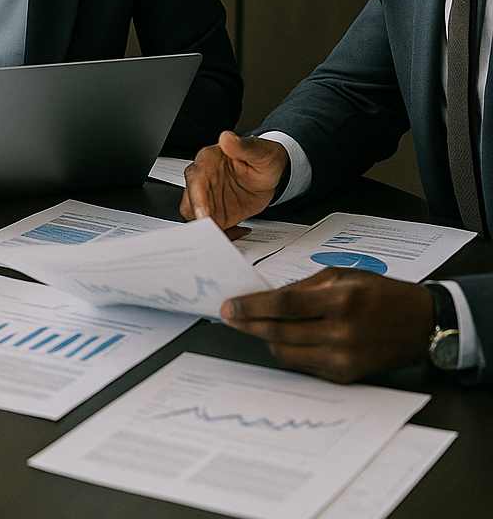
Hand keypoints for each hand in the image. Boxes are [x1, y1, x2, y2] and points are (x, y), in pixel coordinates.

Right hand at [180, 131, 289, 227]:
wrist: (272, 173)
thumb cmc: (264, 158)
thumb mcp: (259, 151)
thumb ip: (242, 146)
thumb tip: (226, 138)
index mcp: (209, 160)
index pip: (195, 179)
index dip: (197, 198)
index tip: (204, 215)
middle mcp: (204, 180)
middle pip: (189, 202)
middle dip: (199, 220)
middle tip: (214, 233)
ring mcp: (208, 198)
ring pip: (195, 217)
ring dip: (209, 229)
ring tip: (229, 233)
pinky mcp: (216, 212)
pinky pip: (212, 227)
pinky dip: (224, 234)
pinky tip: (240, 229)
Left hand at [220, 268, 433, 382]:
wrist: (420, 323)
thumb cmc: (381, 294)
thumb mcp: (342, 275)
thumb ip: (303, 287)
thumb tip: (267, 297)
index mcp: (340, 300)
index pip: (283, 305)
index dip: (251, 306)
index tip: (230, 306)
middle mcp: (341, 332)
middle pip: (279, 331)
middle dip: (247, 324)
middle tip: (229, 317)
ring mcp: (344, 357)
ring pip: (286, 352)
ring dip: (265, 338)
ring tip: (254, 325)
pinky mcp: (346, 374)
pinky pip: (303, 365)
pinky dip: (287, 351)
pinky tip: (281, 338)